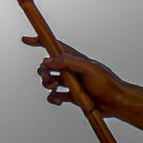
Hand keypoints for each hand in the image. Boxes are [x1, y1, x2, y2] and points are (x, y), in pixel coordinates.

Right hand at [21, 36, 142, 134]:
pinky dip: (52, 98)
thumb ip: (67, 62)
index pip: (53, 45)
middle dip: (42, 71)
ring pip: (49, 80)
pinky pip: (55, 96)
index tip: (25, 39)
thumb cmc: (106, 83)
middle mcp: (70, 69)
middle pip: (47, 66)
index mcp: (74, 58)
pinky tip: (57, 99)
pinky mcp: (72, 96)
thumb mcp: (87, 68)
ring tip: (53, 89)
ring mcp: (71, 83)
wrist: (117, 103)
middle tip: (46, 78)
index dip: (39, 41)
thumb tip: (46, 60)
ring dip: (46, 84)